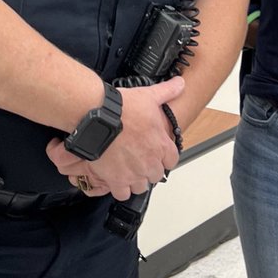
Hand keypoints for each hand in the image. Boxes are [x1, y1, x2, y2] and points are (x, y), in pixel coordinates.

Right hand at [45, 78, 184, 199]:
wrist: (98, 117)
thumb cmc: (122, 108)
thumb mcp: (149, 96)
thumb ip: (167, 91)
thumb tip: (179, 83)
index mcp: (161, 145)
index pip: (171, 160)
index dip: (164, 157)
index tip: (156, 153)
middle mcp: (150, 162)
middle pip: (155, 175)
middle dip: (149, 169)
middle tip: (139, 160)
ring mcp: (133, 173)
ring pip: (140, 186)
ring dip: (136, 180)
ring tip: (127, 170)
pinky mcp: (116, 179)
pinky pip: (122, 193)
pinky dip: (119, 188)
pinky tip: (115, 178)